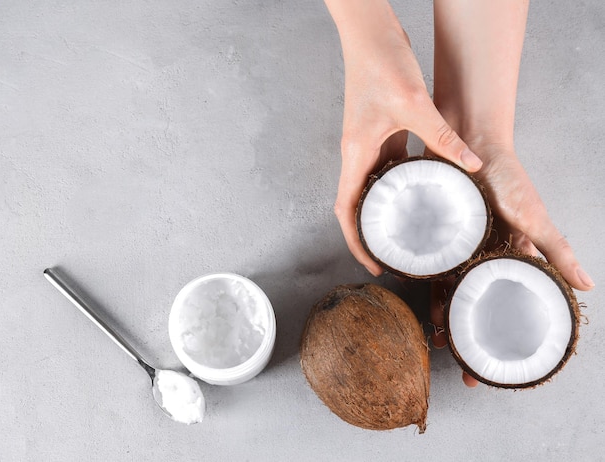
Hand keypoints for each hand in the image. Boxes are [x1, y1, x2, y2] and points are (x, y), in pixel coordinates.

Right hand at [332, 11, 482, 275]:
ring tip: (408, 231)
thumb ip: (442, 137)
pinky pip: (387, 167)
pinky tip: (421, 191)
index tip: (372, 263)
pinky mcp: (380, 132)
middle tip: (393, 256)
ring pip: (372, 188)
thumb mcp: (414, 104)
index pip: (346, 209)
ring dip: (385, 211)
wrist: (370, 33)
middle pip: (356, 205)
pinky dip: (399, 184)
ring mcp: (367, 143)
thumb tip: (471, 165)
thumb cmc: (380, 63)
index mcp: (356, 152)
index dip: (355, 242)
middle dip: (369, 234)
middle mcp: (357, 153)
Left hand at [429, 144, 594, 386]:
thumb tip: (587, 287)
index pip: (505, 302)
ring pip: (448, 285)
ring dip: (442, 311)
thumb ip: (556, 250)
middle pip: (474, 300)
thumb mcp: (533, 217)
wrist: (470, 141)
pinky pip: (426, 261)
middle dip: (467, 331)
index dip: (499, 331)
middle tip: (459, 363)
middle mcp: (484, 255)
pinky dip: (420, 279)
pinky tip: (412, 296)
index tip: (492, 367)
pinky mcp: (435, 231)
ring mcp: (459, 244)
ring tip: (434, 337)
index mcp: (509, 256)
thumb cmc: (508, 179)